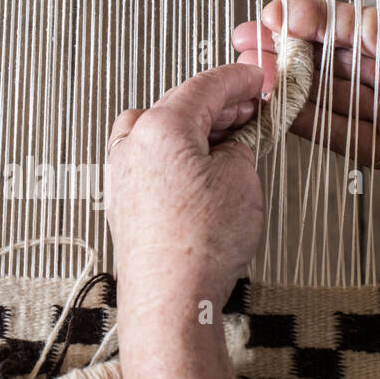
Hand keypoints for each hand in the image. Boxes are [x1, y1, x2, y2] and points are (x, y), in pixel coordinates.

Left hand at [105, 63, 273, 307]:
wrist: (170, 299)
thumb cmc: (200, 245)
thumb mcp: (241, 180)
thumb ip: (238, 148)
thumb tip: (232, 145)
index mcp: (159, 127)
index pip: (205, 86)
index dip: (240, 79)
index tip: (258, 78)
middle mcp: (131, 145)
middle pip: (179, 105)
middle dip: (219, 105)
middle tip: (251, 110)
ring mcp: (121, 173)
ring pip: (160, 131)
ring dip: (194, 130)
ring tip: (229, 144)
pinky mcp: (123, 200)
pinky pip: (151, 160)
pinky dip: (176, 155)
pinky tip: (201, 173)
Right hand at [231, 0, 379, 230]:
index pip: (353, 25)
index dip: (315, 19)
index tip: (282, 12)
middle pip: (328, 60)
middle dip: (286, 49)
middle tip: (248, 40)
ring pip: (326, 97)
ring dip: (288, 86)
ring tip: (250, 73)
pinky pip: (341, 137)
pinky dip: (308, 127)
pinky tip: (281, 113)